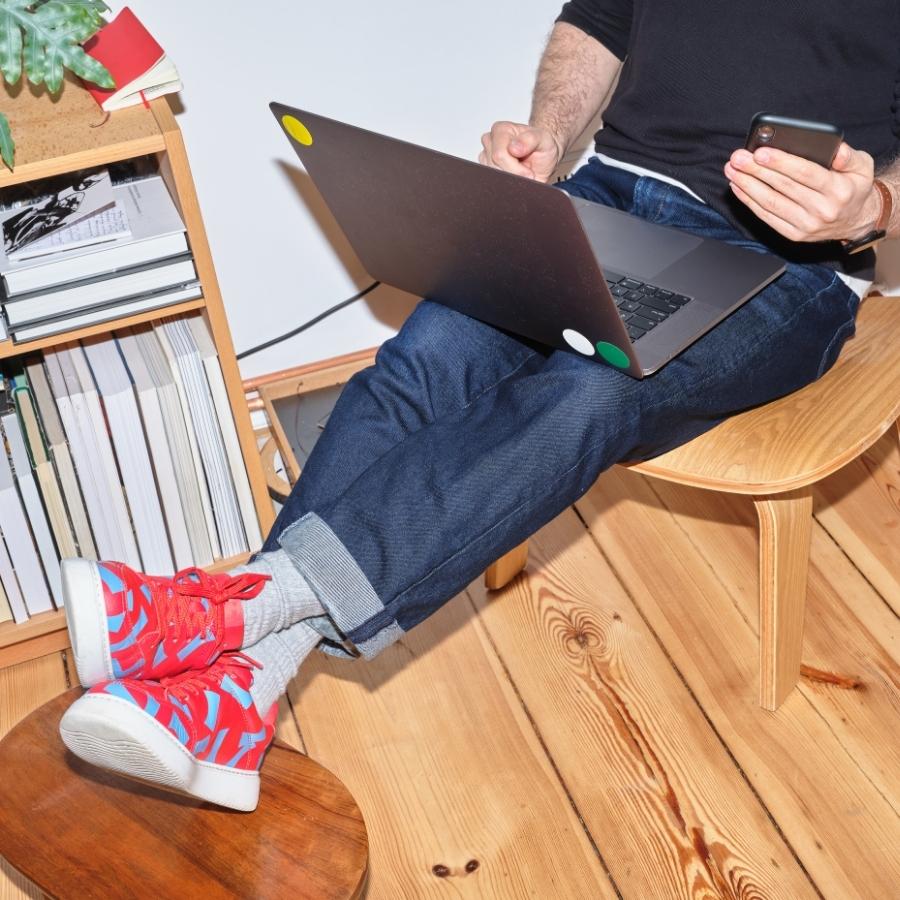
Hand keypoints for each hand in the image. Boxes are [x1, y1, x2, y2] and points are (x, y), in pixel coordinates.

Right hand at [479, 121, 562, 182]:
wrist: (543, 162)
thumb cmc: (541, 148)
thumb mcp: (544, 139)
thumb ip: (530, 139)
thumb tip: (513, 148)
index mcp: (501, 129)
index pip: (499, 155)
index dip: (515, 168)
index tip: (529, 172)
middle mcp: (490, 141)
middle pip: (495, 167)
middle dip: (514, 175)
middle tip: (527, 174)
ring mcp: (485, 157)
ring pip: (493, 177)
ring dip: (511, 180)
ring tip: (522, 173)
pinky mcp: (486, 171)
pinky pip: (492, 184)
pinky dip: (507, 184)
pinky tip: (515, 177)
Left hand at [724, 143, 880, 242]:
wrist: (856, 221)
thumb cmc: (853, 188)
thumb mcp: (862, 167)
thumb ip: (849, 156)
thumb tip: (836, 148)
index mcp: (838, 190)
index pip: (804, 173)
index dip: (780, 163)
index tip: (759, 152)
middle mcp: (821, 210)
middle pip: (782, 187)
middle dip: (756, 171)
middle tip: (737, 158)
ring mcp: (806, 225)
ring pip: (770, 203)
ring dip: (747, 186)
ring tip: (732, 170)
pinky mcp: (793, 235)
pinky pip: (767, 217)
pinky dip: (750, 202)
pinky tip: (738, 187)